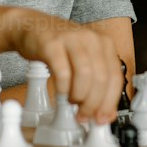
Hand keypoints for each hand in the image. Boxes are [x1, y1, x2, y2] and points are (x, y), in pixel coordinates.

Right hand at [3, 7, 121, 123]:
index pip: (115, 77)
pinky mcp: (52, 44)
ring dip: (79, 96)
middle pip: (101, 78)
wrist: (31, 28)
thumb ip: (96, 84)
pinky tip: (61, 93)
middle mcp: (91, 39)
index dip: (110, 102)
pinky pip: (62, 72)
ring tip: (71, 102)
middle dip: (93, 103)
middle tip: (84, 116)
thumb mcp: (84, 61)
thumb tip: (105, 114)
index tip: (102, 118)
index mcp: (104, 44)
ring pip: (85, 75)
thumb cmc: (60, 48)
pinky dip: (63, 88)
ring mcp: (71, 39)